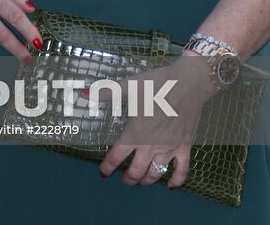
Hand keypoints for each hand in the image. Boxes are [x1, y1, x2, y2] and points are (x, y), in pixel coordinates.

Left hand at [99, 54, 215, 188]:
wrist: (188, 83)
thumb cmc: (157, 84)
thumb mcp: (129, 86)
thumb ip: (106, 92)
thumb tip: (82, 93)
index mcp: (135, 133)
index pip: (116, 157)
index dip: (107, 167)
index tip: (103, 173)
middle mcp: (150, 146)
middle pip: (136, 172)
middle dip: (127, 178)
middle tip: (123, 179)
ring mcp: (169, 149)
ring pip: (155, 174)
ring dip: (146, 180)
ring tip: (141, 180)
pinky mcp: (185, 147)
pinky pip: (182, 171)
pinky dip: (176, 181)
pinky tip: (171, 186)